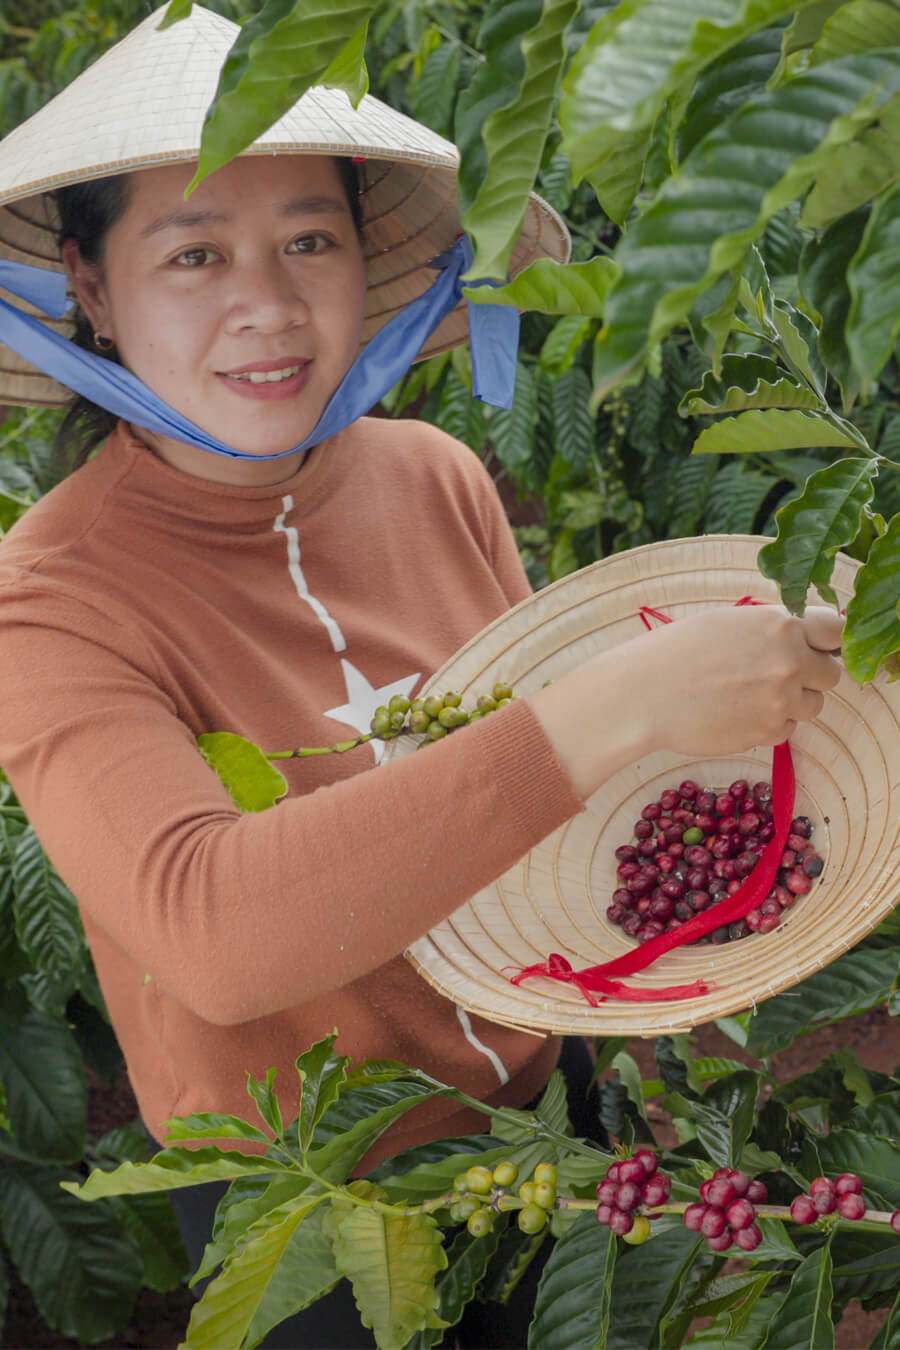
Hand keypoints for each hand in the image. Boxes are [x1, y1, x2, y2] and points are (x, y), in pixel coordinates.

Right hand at [529, 604, 843, 799]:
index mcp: (780, 625)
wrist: (644, 695)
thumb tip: (804, 639)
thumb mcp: (729, 622)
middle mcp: (790, 661)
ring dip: (792, 702)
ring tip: (752, 696)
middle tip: (779, 676)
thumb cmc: (678, 652)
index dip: (829, 641)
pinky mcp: (770, 732)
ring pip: (813, 705)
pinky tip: (737, 713)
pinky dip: (770, 724)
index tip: (818, 648)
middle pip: (831, 674)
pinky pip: (787, 729)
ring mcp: (782, 700)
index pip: (836, 630)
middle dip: (812, 675)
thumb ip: (772, 629)